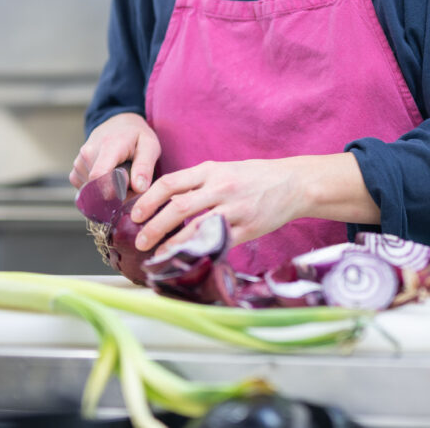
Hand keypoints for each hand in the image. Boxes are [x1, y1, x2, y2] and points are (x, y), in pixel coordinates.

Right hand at [69, 113, 160, 193]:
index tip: (126, 195)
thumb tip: (139, 188)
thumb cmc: (136, 136)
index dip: (111, 192)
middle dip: (116, 193)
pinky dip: (97, 189)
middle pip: (99, 187)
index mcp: (108, 145)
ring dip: (107, 191)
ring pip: (92, 190)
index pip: (99, 175)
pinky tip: (107, 177)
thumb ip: (145, 167)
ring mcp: (79, 161)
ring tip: (119, 177)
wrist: (119, 124)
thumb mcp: (149, 146)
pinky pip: (85, 188)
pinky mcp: (75, 169)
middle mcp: (88, 152)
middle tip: (130, 184)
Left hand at [130, 158, 305, 252]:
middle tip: (140, 240)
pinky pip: (219, 242)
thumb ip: (198, 183)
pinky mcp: (248, 228)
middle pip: (178, 207)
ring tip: (158, 255)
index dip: (149, 199)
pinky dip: (200, 252)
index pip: (170, 183)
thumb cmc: (255, 177)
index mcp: (210, 171)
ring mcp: (234, 209)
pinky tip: (188, 260)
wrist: (294, 183)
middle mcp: (220, 188)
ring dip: (173, 244)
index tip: (136, 214)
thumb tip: (167, 200)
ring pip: (196, 228)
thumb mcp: (224, 170)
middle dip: (154, 226)